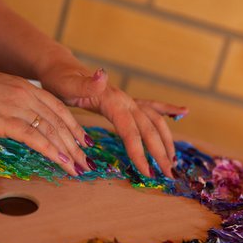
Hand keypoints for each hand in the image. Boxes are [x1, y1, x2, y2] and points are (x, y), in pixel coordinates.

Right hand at [0, 62, 93, 176]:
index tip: (84, 141)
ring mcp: (16, 106)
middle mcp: (26, 95)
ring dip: (68, 152)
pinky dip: (51, 151)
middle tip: (86, 162)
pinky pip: (34, 138)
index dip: (74, 127)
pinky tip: (60, 162)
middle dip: (76, 145)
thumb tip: (20, 124)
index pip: (59, 109)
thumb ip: (12, 106)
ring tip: (79, 168)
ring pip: (52, 131)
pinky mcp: (4, 120)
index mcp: (25, 88)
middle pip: (60, 122)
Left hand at [39, 61, 187, 177]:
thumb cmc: (60, 80)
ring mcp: (128, 100)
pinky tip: (183, 112)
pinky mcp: (126, 102)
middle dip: (161, 152)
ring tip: (173, 160)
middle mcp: (125, 100)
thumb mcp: (67, 84)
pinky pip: (151, 107)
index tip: (147, 173)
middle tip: (169, 175)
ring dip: (166, 140)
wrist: (59, 67)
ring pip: (154, 121)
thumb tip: (103, 75)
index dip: (140, 152)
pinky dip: (168, 110)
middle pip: (149, 129)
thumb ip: (85, 84)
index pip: (131, 131)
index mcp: (113, 101)